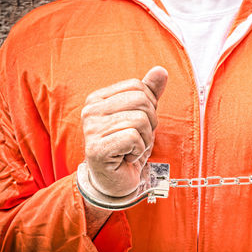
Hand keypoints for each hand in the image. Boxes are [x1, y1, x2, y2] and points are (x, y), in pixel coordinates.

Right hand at [81, 66, 167, 196]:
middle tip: (137, 139)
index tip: (139, 124)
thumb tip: (160, 70)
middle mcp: (90, 110)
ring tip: (132, 149)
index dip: (149, 105)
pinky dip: (138, 151)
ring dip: (145, 139)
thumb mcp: (142, 116)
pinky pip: (134, 138)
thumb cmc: (127, 147)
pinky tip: (127, 158)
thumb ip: (149, 93)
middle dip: (150, 123)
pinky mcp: (97, 148)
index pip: (138, 86)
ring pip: (140, 120)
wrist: (114, 180)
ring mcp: (91, 129)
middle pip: (141, 100)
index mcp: (98, 98)